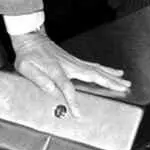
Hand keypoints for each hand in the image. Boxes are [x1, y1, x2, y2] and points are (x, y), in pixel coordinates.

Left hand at [11, 28, 130, 116]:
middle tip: (124, 88)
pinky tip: (112, 71)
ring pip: (96, 69)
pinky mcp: (73, 59)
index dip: (73, 101)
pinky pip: (93, 65)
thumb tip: (52, 91)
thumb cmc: (26, 52)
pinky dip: (105, 69)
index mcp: (56, 69)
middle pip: (93, 75)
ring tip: (125, 81)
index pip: (67, 88)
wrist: (29, 36)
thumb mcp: (25, 67)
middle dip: (110, 83)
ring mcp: (72, 61)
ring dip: (112, 76)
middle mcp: (68, 64)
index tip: (78, 113)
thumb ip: (38, 79)